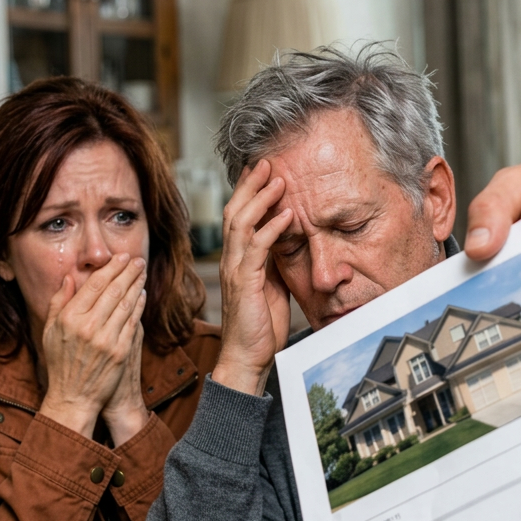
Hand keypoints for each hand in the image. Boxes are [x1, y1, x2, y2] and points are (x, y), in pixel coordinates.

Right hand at [39, 253, 147, 439]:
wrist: (74, 398)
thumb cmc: (60, 363)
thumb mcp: (50, 331)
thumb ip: (58, 302)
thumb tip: (69, 277)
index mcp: (70, 319)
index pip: (94, 286)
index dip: (110, 268)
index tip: (120, 257)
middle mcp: (88, 327)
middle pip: (113, 291)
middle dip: (127, 271)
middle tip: (137, 259)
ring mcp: (106, 340)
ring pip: (126, 304)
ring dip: (136, 285)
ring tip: (142, 272)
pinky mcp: (121, 351)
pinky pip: (133, 322)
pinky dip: (139, 306)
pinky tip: (142, 294)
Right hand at [212, 160, 293, 395]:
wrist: (248, 358)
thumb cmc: (260, 325)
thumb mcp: (272, 286)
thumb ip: (275, 262)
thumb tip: (289, 241)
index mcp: (238, 260)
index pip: (239, 216)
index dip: (248, 192)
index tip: (261, 170)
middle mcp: (231, 261)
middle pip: (235, 212)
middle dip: (250, 185)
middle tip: (266, 162)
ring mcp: (235, 271)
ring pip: (241, 224)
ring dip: (260, 199)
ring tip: (277, 180)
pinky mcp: (245, 284)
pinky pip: (256, 250)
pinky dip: (272, 230)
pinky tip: (287, 216)